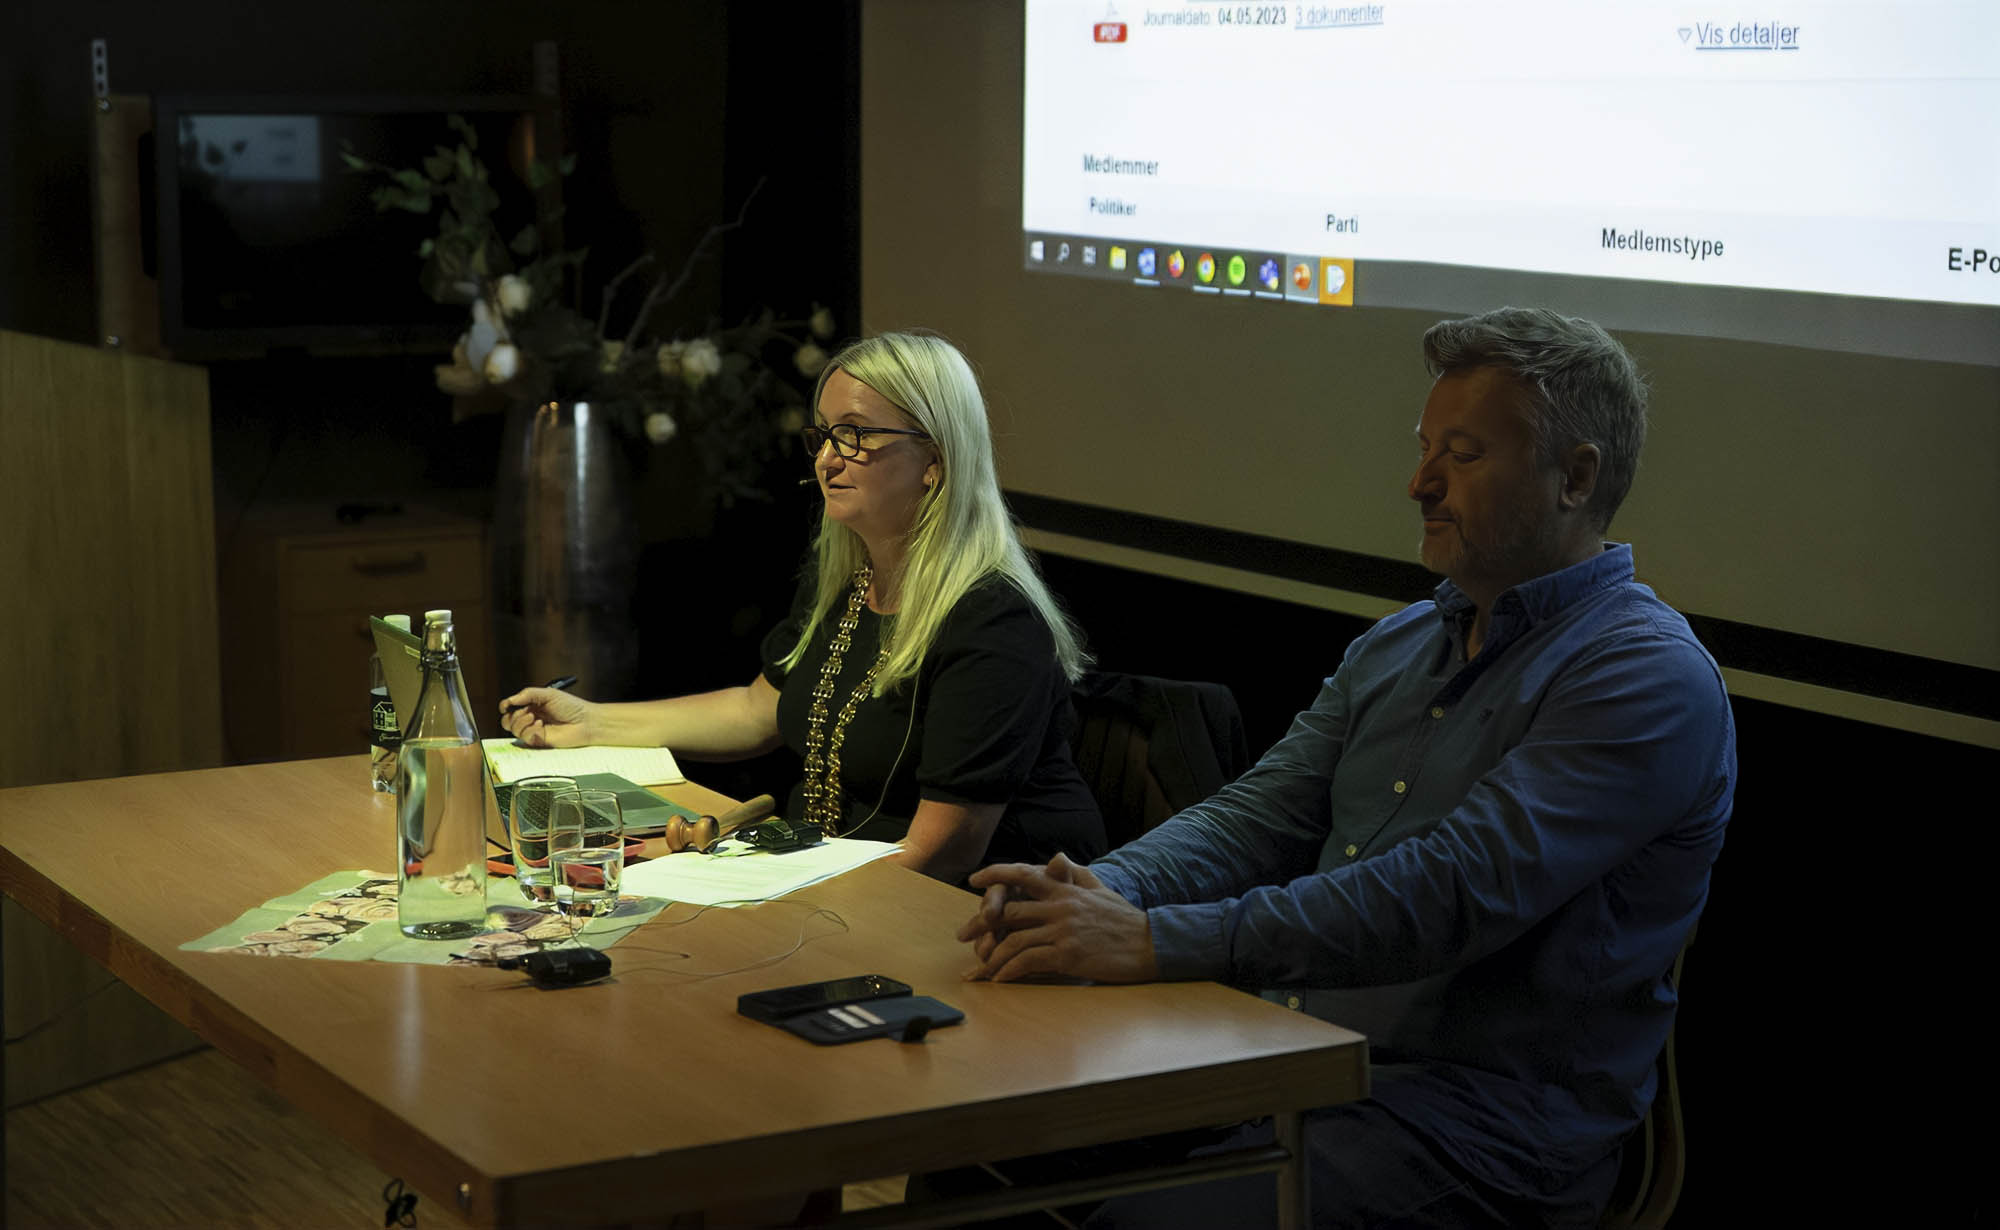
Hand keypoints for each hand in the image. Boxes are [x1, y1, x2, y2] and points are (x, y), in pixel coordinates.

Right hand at [497, 686, 593, 746]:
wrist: (586, 722)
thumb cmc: (572, 707)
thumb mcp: (548, 694)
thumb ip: (528, 694)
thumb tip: (510, 700)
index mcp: (532, 705)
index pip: (511, 707)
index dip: (505, 706)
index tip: (506, 705)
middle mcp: (531, 717)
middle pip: (507, 721)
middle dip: (512, 716)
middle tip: (527, 712)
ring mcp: (534, 730)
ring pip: (514, 730)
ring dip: (521, 722)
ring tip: (535, 718)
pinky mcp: (539, 741)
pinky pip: (524, 738)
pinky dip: (529, 730)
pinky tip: (540, 725)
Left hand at [958, 853, 1156, 983]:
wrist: (1149, 943)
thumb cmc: (1125, 919)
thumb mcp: (1101, 889)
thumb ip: (1076, 875)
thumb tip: (1057, 859)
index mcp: (1065, 890)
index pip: (1023, 875)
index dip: (996, 874)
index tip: (975, 879)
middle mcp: (1059, 907)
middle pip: (1008, 912)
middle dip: (981, 925)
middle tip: (962, 935)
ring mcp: (1062, 931)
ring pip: (1014, 941)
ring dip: (991, 957)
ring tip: (979, 969)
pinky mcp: (1068, 955)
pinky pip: (1028, 962)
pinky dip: (1010, 971)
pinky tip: (1000, 979)